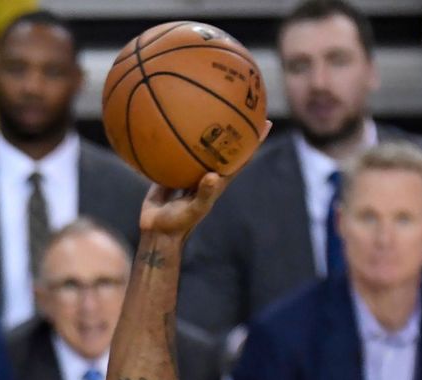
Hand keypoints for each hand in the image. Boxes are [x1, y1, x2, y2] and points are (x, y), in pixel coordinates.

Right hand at [137, 121, 269, 238]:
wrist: (155, 231)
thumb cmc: (178, 224)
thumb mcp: (194, 210)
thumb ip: (204, 194)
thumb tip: (213, 176)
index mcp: (218, 181)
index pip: (241, 157)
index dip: (254, 141)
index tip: (266, 122)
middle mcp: (206, 173)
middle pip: (224, 147)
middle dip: (234, 128)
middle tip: (241, 105)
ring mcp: (188, 173)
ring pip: (200, 148)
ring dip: (204, 131)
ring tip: (207, 108)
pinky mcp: (171, 173)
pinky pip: (174, 154)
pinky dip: (173, 141)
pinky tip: (167, 125)